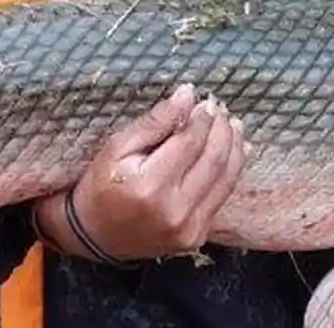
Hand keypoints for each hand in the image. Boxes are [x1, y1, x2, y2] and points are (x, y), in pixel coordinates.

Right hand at [41, 84, 248, 261]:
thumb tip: (186, 96)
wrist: (96, 236)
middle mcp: (174, 211)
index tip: (205, 100)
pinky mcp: (196, 237)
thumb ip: (154, 122)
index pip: (189, 143)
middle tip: (220, 108)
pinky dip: (233, 171)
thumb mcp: (117, 148)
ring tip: (233, 124)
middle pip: (212, 159)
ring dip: (233, 146)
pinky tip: (237, 150)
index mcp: (150, 186)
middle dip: (221, 129)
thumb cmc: (101, 187)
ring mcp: (189, 228)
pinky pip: (222, 197)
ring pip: (225, 178)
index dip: (201, 118)